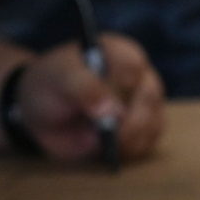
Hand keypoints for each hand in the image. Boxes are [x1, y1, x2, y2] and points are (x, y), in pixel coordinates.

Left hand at [18, 33, 165, 163]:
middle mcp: (138, 74)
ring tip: (108, 141)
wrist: (46, 115)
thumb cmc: (52, 88)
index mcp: (116, 52)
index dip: (117, 86)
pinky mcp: (148, 126)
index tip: (99, 104)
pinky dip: (134, 147)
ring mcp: (147, 101)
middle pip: (149, 95)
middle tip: (106, 131)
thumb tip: (112, 112)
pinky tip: (115, 148)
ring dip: (132, 136)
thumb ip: (84, 89)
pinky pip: (151, 139)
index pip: (131, 64)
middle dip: (128, 118)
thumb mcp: (59, 82)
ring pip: (153, 120)